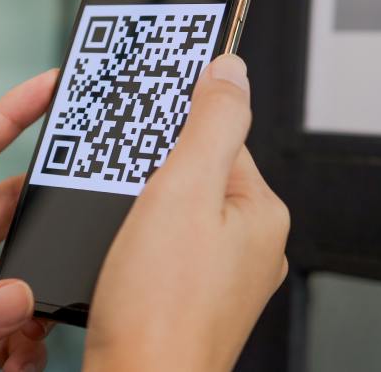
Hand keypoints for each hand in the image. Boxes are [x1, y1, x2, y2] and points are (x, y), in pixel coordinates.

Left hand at [0, 70, 58, 371]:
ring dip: (40, 298)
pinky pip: (16, 328)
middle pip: (9, 214)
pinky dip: (29, 344)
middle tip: (85, 212)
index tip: (49, 86)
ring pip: (22, 277)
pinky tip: (19, 363)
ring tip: (37, 329)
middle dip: (46, 216)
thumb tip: (23, 295)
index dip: (7, 116)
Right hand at [84, 54, 289, 371]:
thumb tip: (231, 70)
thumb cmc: (160, 310)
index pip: (221, 136)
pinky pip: (166, 249)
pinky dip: (139, 242)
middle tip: (123, 187)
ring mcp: (224, 277)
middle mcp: (252, 246)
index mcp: (262, 212)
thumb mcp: (184, 190)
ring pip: (177, 212)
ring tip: (118, 227)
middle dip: (153, 171)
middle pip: (196, 173)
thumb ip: (212, 123)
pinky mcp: (192, 300)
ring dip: (141, 208)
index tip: (143, 115)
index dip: (175, 124)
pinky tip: (118, 254)